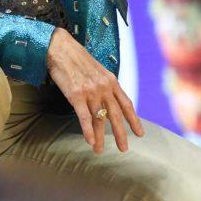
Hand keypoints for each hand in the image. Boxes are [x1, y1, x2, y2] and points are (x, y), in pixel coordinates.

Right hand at [46, 27, 143, 152]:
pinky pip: (84, 117)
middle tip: (124, 148)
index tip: (140, 133)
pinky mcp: (76, 95)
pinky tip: (90, 142)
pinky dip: (87, 131)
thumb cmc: (77, 59)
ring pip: (99, 119)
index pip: (127, 104)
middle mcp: (104, 87)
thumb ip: (106, 85)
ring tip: (100, 151)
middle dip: (121, 133)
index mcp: (111, 81)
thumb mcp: (98, 70)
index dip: (134, 120)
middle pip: (116, 115)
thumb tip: (110, 100)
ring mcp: (91, 92)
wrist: (61, 49)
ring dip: (100, 137)